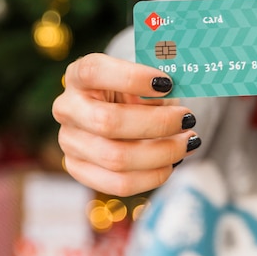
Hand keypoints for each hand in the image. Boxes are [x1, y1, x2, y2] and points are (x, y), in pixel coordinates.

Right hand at [52, 53, 200, 195]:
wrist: (117, 108)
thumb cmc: (136, 88)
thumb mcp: (145, 77)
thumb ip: (160, 82)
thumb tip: (185, 91)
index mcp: (80, 74)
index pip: (94, 71)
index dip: (132, 77)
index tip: (167, 83)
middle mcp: (67, 107)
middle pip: (108, 121)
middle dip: (157, 123)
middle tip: (188, 118)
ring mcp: (69, 141)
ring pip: (116, 158)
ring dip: (162, 152)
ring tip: (189, 142)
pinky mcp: (78, 169)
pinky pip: (119, 183)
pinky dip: (154, 175)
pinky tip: (174, 162)